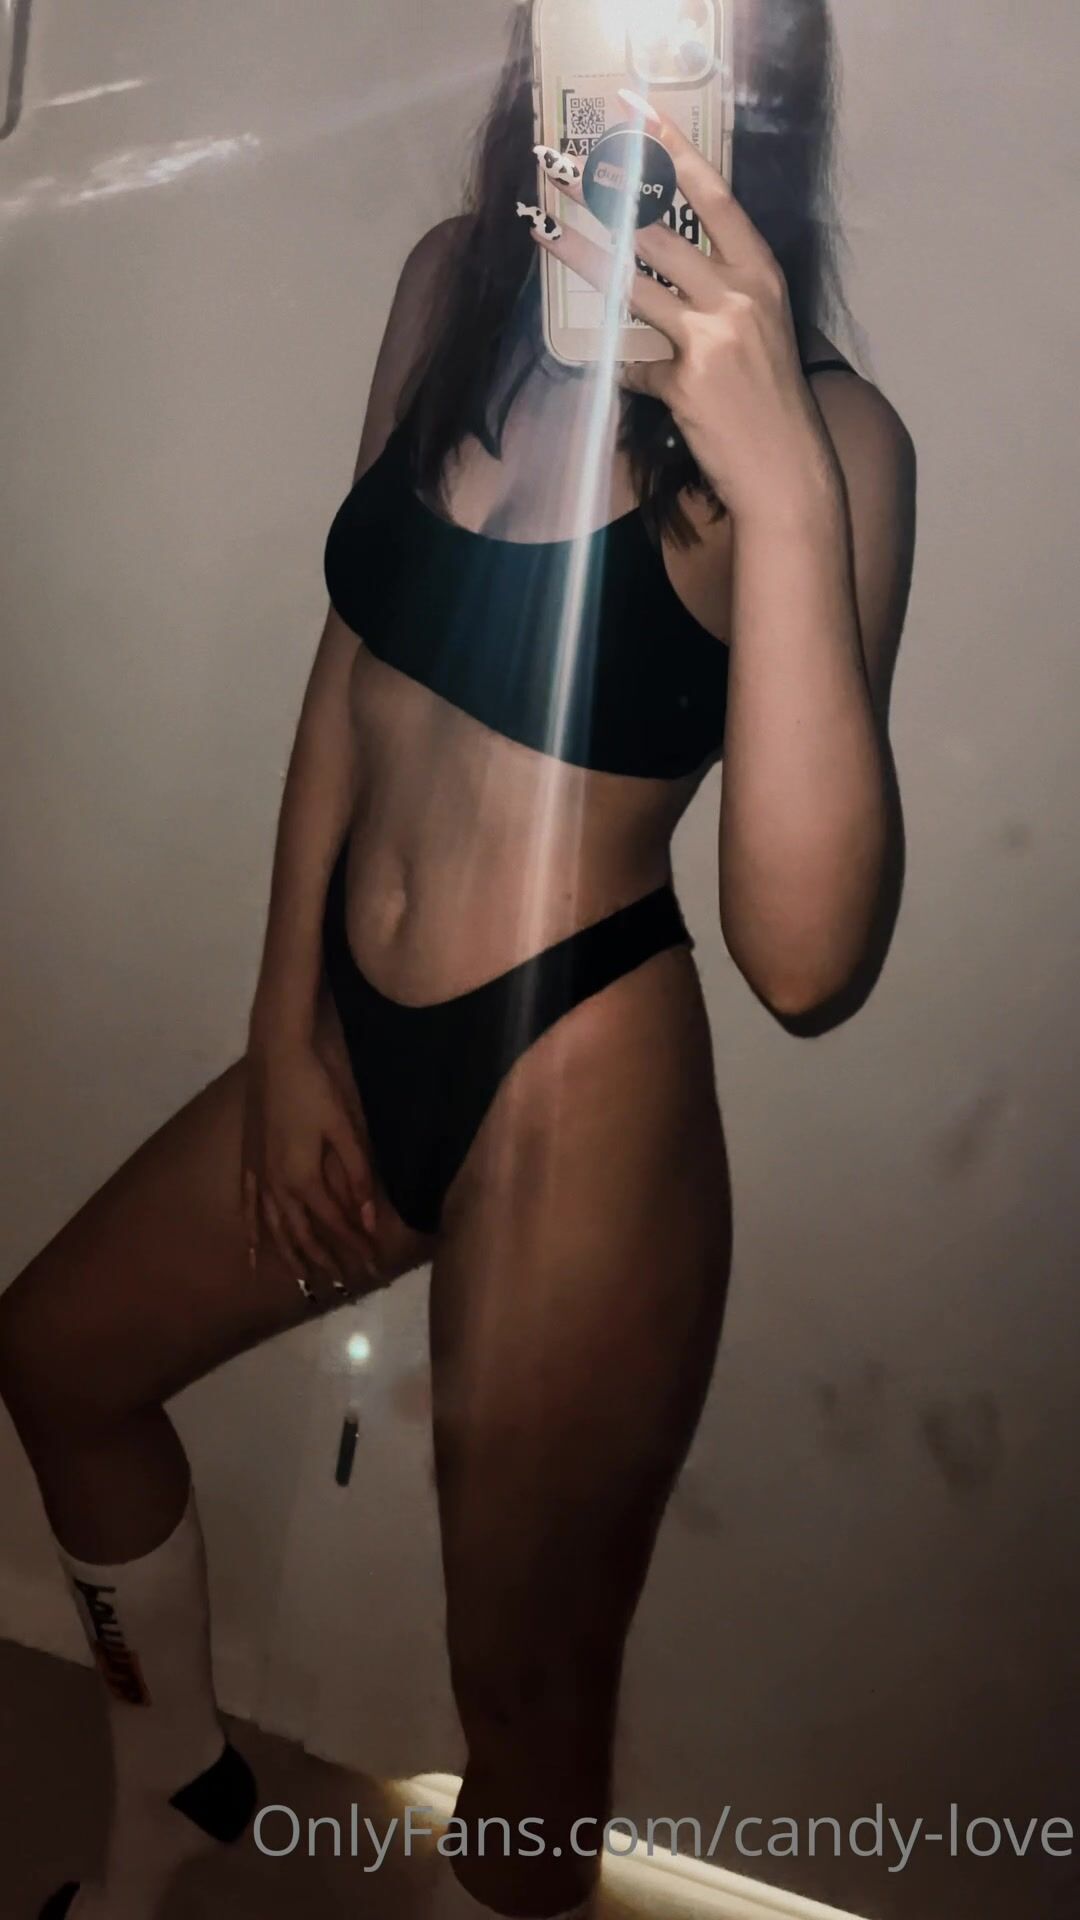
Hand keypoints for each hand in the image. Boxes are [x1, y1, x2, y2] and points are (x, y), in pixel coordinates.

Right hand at [241, 1036, 379, 1300]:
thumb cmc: (315, 1087)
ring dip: (290, 1257)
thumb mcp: (345, 1130)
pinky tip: (252, 1252)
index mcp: (303, 1178)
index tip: (373, 1267)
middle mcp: (277, 1185)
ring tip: (303, 1283)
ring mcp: (258, 1175)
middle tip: (343, 1286)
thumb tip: (367, 1220)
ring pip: (274, 1228)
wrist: (276, 1054)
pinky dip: (252, 1233)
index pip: (335, 1224)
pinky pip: (248, 1208)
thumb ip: (357, 1176)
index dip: (355, 1247)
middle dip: (325, 1262)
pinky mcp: (248, 1162)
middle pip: (303, 1234)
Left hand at [525, 96, 840, 525]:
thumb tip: (667, 267)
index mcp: (762, 274)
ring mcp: (711, 337)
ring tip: (542, 228)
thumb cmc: (773, 402)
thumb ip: (723, 292)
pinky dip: (624, 371)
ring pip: (630, 282)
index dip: (672, 151)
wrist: (788, 472)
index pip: (713, 196)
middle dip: (605, 192)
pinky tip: (622, 378)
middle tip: (561, 166)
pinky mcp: (683, 381)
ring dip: (580, 253)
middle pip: (659, 229)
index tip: (636, 114)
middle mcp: (739, 295)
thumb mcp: (763, 330)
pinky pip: (634, 365)